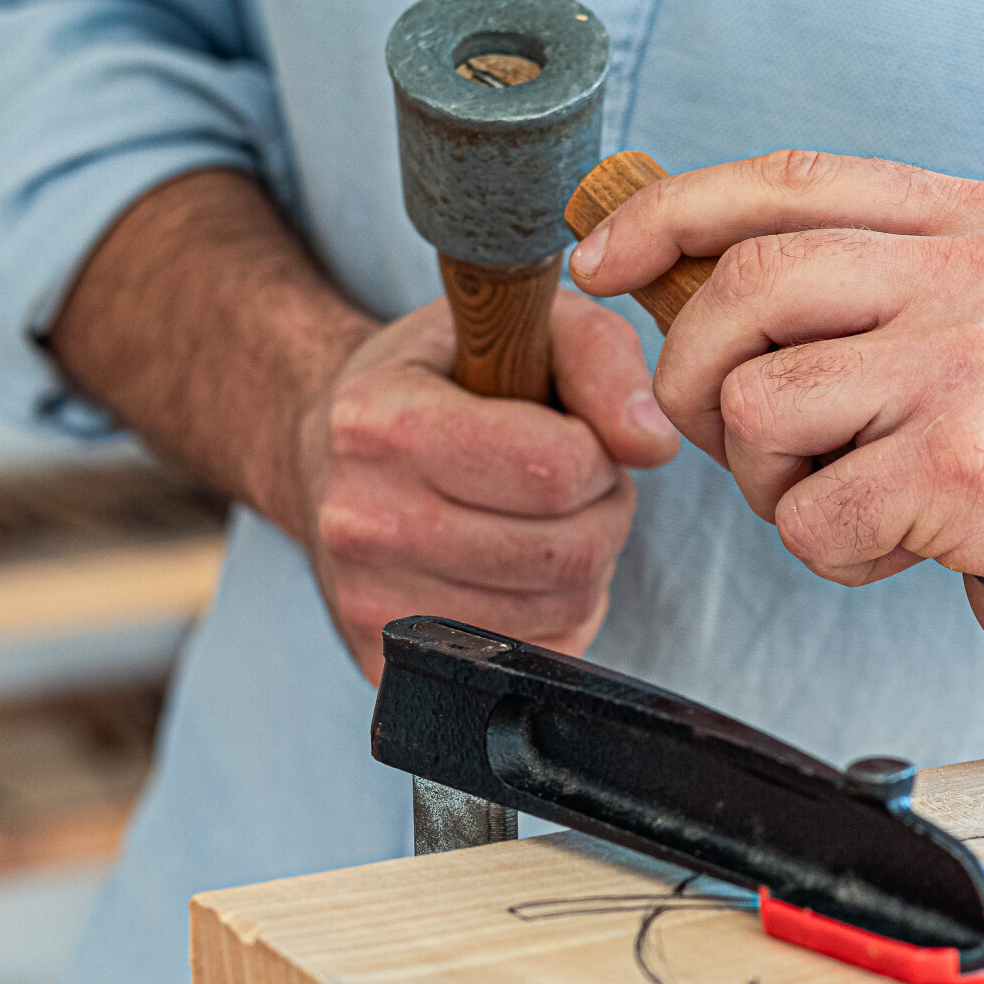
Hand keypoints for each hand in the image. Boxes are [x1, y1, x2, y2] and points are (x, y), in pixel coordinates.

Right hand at [269, 290, 680, 682]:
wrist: (330, 458)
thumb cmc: (444, 382)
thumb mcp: (517, 324)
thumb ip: (600, 358)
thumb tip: (654, 443)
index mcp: (381, 422)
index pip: (554, 468)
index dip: (597, 454)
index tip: (575, 436)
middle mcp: (360, 519)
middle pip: (566, 550)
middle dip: (603, 511)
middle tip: (577, 485)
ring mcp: (368, 600)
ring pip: (559, 607)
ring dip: (586, 564)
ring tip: (549, 521)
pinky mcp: (386, 659)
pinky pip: (533, 655)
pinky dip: (556, 616)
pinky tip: (523, 572)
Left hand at [566, 151, 983, 727]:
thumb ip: (870, 293)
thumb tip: (691, 285)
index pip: (790, 181)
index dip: (671, 213)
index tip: (600, 258)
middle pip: (745, 287)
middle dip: (698, 379)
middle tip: (736, 442)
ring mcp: (980, 368)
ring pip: (760, 407)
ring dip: (772, 486)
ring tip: (855, 503)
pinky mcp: (970, 470)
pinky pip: (808, 514)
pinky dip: (832, 553)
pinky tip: (906, 550)